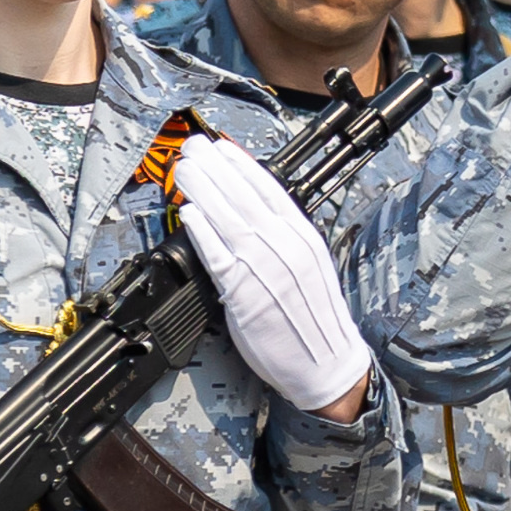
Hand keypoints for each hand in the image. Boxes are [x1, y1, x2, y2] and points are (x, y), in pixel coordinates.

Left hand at [170, 135, 373, 414]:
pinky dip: (202, 231)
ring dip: (202, 190)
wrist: (325, 362)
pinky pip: (217, 255)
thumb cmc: (315, 319)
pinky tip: (189, 214)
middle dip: (214, 168)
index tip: (222, 148)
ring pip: (227, 218)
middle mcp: (284, 246)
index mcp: (304, 236)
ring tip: (184, 170)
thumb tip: (253, 218)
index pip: (269, 191)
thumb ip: (283, 242)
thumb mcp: (310, 267)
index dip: (242, 166)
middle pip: (243, 197)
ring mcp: (263, 267)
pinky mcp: (243, 292)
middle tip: (193, 148)